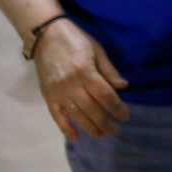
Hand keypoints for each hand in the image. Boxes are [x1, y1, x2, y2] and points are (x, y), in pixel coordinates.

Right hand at [34, 19, 130, 140]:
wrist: (46, 35)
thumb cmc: (76, 40)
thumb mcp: (97, 50)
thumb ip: (108, 70)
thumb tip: (123, 86)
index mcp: (85, 72)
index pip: (105, 96)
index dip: (117, 108)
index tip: (125, 116)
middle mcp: (71, 85)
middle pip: (91, 109)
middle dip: (105, 122)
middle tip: (115, 130)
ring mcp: (57, 92)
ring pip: (75, 115)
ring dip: (89, 127)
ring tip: (101, 134)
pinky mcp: (47, 95)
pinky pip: (56, 115)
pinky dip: (65, 127)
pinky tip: (75, 137)